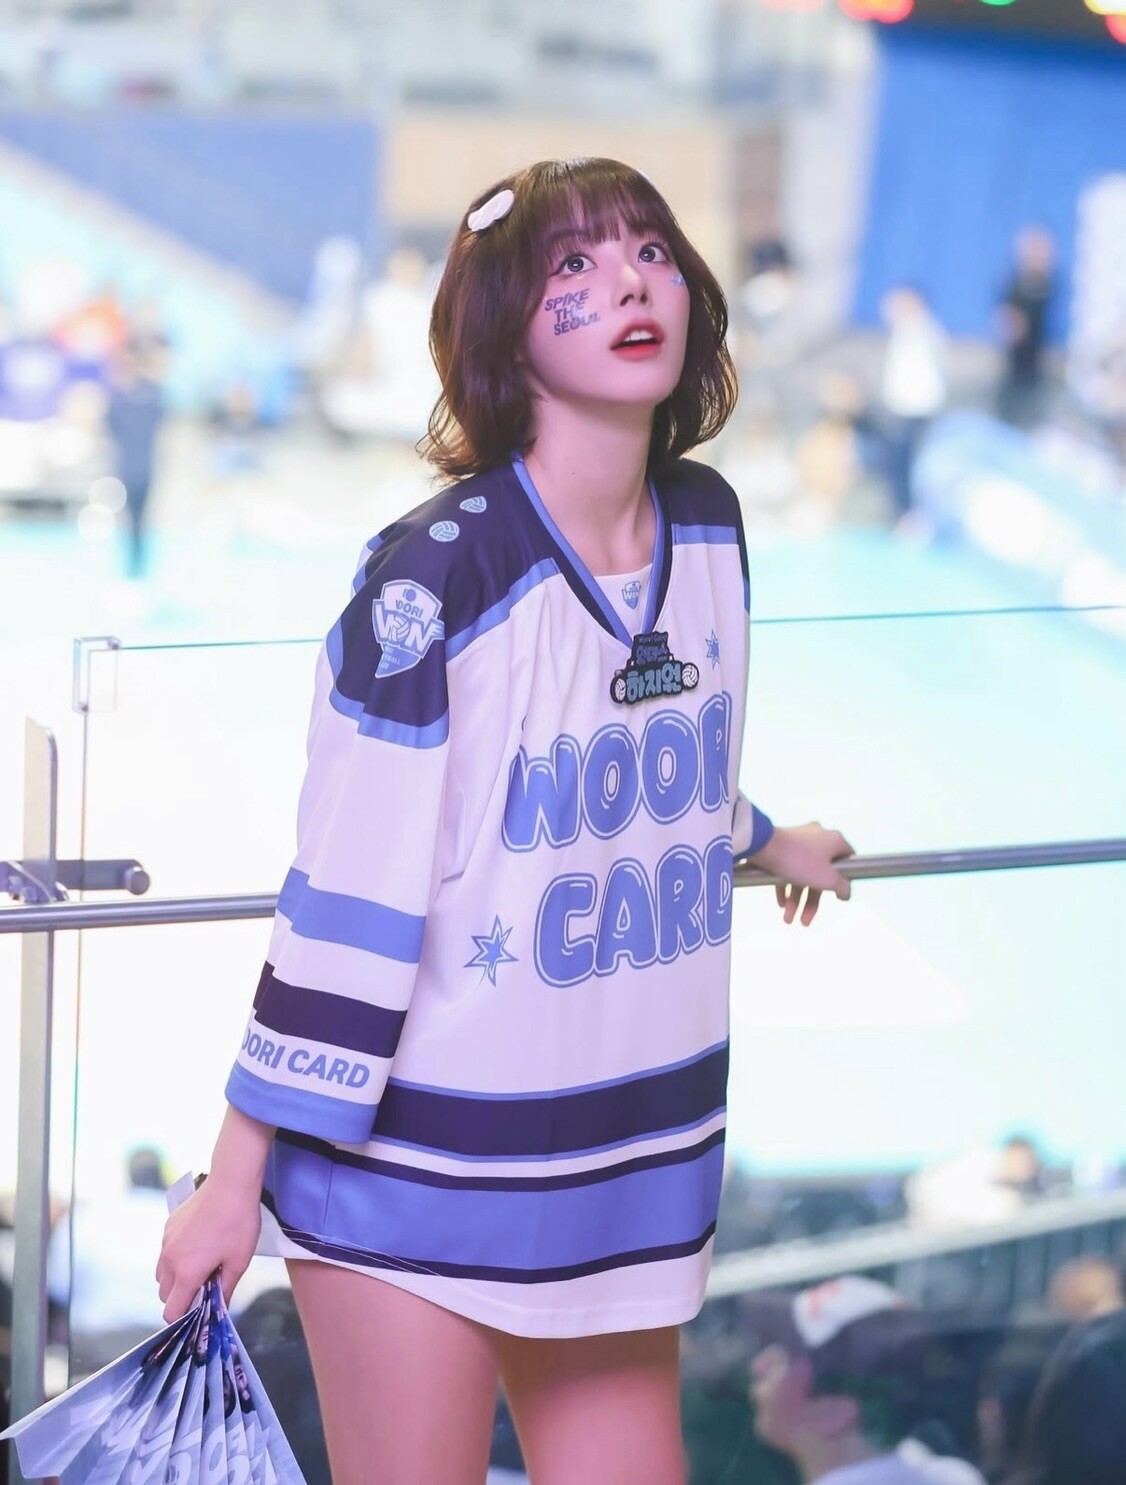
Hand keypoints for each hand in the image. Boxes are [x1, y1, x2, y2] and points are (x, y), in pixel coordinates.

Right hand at [155, 1174, 260, 1322]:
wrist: (231, 1184)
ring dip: (176, 1277)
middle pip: (164, 1294)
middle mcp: (169, 1259)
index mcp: (186, 1273)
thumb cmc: (238, 1224)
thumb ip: (225, 1290)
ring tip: (202, 1265)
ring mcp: (165, 1241)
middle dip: (181, 1296)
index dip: (184, 1317)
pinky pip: (165, 1251)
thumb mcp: (238, 1261)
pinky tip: (199, 1243)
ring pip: (162, 1273)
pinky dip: (176, 1256)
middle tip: (205, 1285)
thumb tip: (220, 1309)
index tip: (201, 1309)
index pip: (171, 1312)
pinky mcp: (168, 1226)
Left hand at [749, 821, 854, 926]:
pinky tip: (781, 904)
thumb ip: (842, 888)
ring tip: (788, 919)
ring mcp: (798, 840)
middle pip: (821, 874)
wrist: (762, 845)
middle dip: (811, 901)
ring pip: (802, 874)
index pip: (848, 860)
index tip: (837, 895)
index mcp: (834, 840)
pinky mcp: (781, 845)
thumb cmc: (800, 860)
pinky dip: (785, 886)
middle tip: (804, 921)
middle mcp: (818, 837)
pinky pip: (788, 868)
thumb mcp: (828, 879)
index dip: (845, 879)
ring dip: (796, 899)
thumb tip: (846, 892)